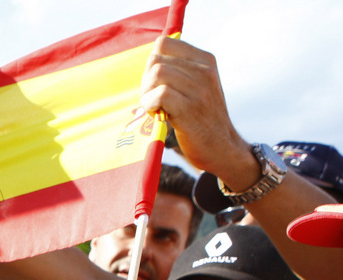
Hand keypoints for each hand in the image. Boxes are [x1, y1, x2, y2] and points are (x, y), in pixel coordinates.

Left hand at [139, 38, 249, 184]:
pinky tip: (156, 114)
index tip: (156, 83)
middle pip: (155, 60)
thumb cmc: (200, 118)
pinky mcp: (191, 108)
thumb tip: (149, 60)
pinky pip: (160, 94)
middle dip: (146, 81)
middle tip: (154, 100)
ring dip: (146, 93)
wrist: (222, 147)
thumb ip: (177, 71)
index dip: (151, 64)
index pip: (163, 43)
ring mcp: (200, 89)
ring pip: (156, 73)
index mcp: (204, 60)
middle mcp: (205, 70)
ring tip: (155, 108)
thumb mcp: (195, 87)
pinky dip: (150, 104)